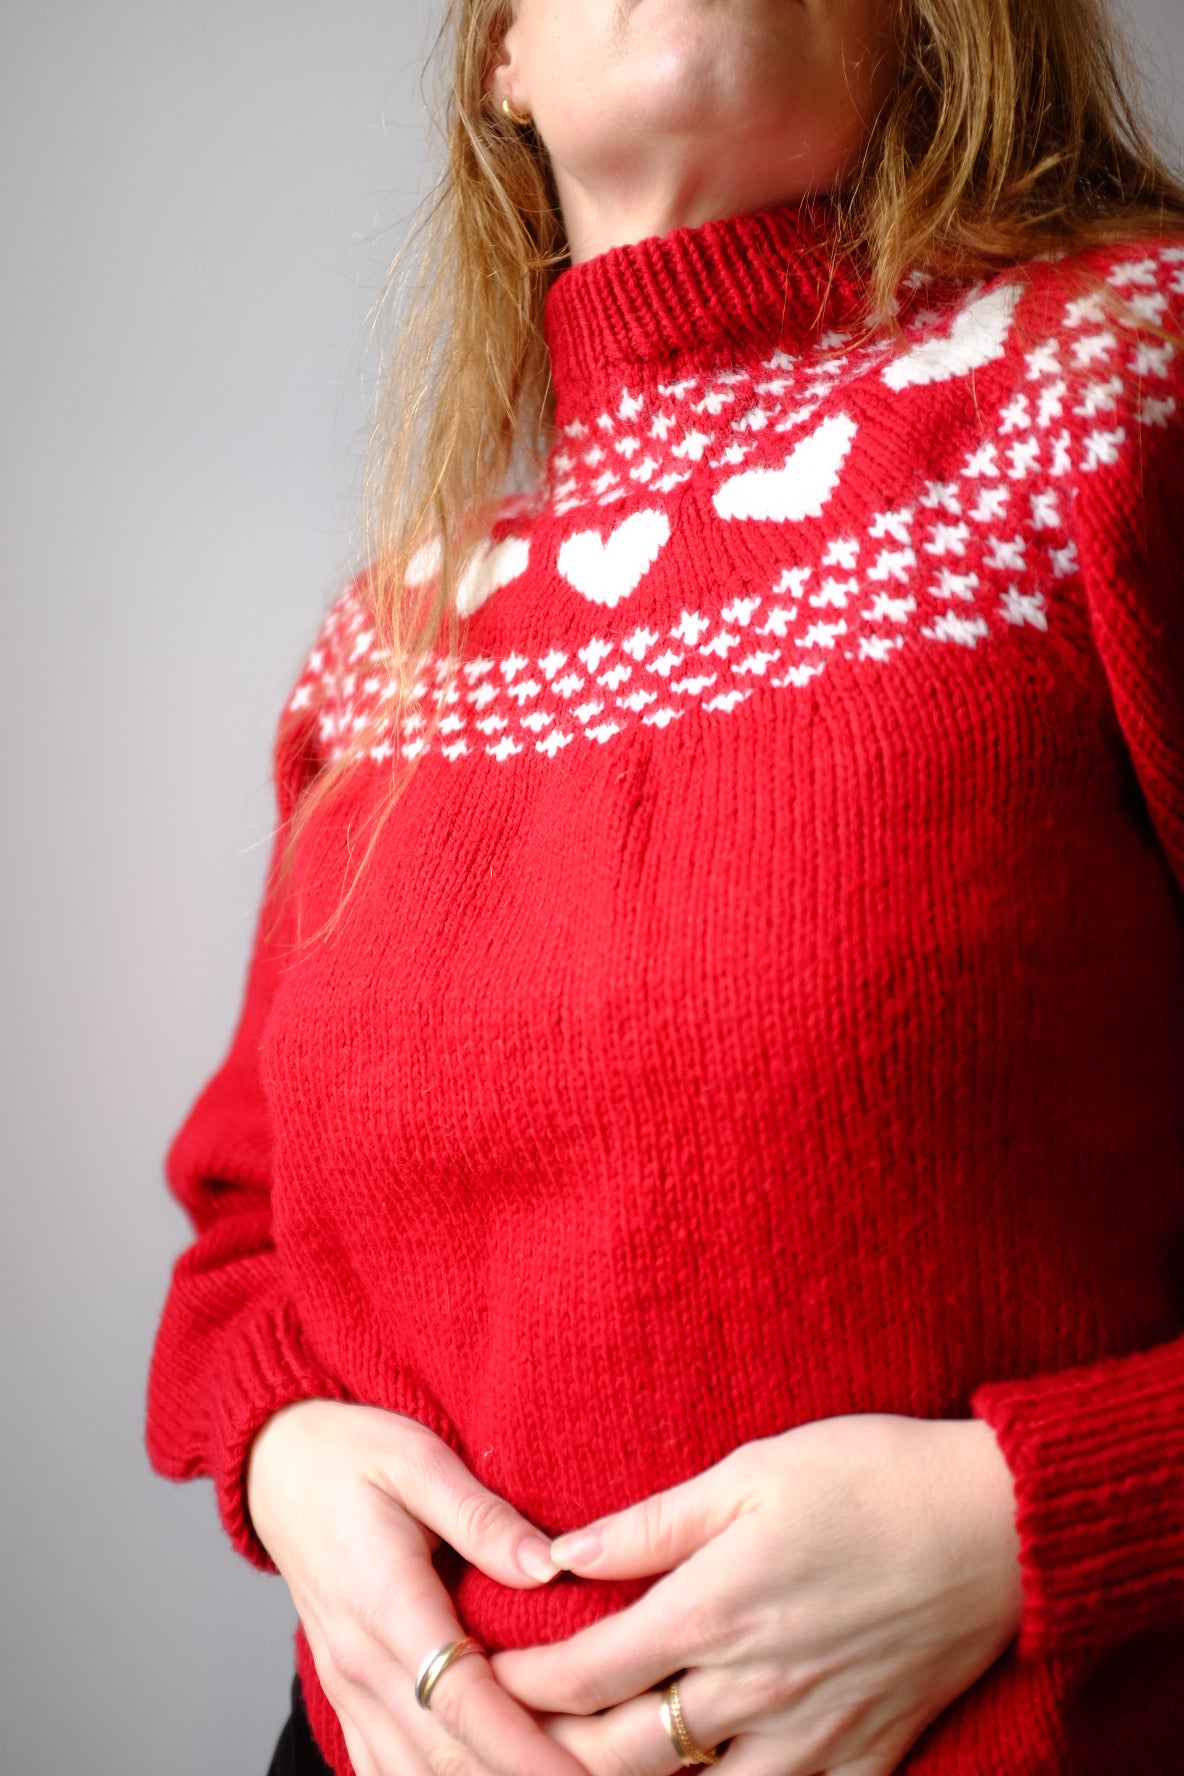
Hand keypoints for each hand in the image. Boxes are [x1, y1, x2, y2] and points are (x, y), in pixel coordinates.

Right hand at [247, 1400, 584, 1775]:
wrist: (279, 1466)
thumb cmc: (353, 1453)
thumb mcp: (420, 1458)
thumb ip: (482, 1516)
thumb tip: (551, 1565)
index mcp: (384, 1603)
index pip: (462, 1701)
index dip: (524, 1749)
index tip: (579, 1773)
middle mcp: (362, 1663)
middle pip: (446, 1756)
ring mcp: (349, 1688)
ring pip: (415, 1775)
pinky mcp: (348, 1696)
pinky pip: (387, 1768)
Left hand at [492, 1415, 1023, 1775]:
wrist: (993, 1523)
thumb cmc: (866, 1475)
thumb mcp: (750, 1473)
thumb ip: (650, 1523)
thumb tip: (561, 1553)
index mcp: (714, 1608)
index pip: (585, 1672)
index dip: (522, 1683)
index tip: (484, 1674)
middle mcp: (752, 1688)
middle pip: (618, 1754)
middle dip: (550, 1749)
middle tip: (509, 1733)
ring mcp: (810, 1735)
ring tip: (587, 1762)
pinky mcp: (864, 1760)